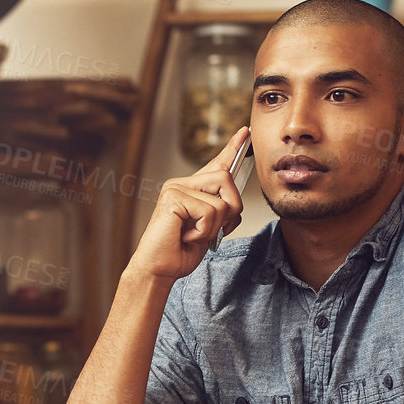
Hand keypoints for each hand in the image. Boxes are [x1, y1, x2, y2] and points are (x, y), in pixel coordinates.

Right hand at [127, 127, 247, 282]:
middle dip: (231, 209)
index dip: (232, 148)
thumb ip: (221, 210)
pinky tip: (187, 236)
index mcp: (191, 189)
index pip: (215, 165)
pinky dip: (204, 231)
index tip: (245, 133)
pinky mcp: (173, 198)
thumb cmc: (180, 252)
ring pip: (221, 200)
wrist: (159, 270)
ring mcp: (175, 189)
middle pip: (226, 179)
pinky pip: (209, 211)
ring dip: (215, 226)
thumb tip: (233, 199)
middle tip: (213, 230)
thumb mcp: (209, 229)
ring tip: (195, 235)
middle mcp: (181, 184)